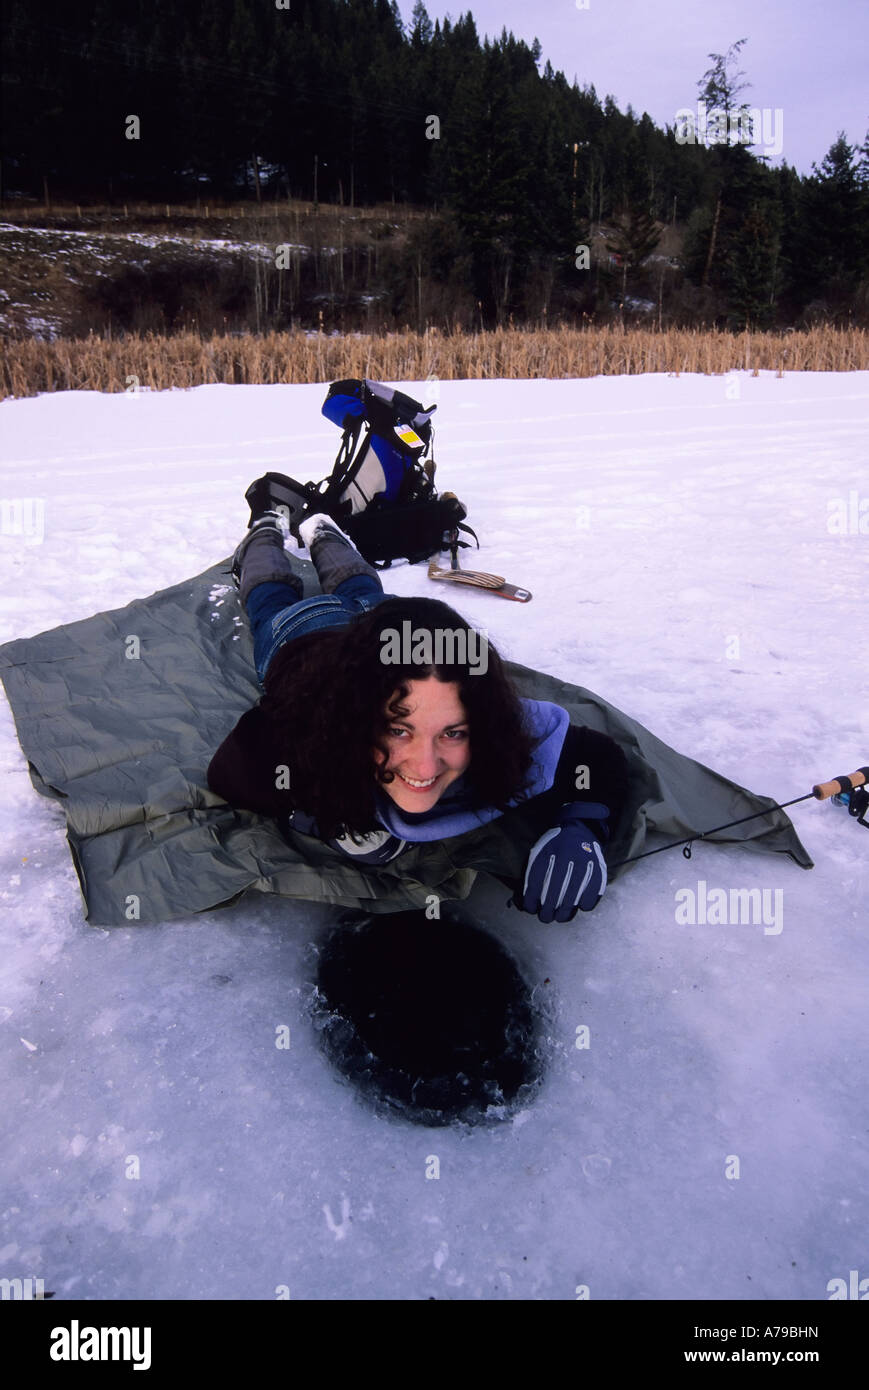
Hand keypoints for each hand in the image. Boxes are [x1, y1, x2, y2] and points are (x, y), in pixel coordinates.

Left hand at [513, 802, 609, 923]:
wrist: (580, 829)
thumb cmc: (555, 847)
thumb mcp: (538, 852)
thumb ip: (530, 875)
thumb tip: (523, 903)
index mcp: (546, 853)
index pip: (535, 884)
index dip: (531, 901)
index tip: (530, 909)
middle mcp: (565, 858)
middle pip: (553, 894)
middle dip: (547, 911)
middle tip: (545, 917)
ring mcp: (583, 864)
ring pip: (572, 898)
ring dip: (564, 913)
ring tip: (559, 917)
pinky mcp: (598, 871)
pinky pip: (591, 895)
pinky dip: (584, 905)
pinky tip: (578, 906)